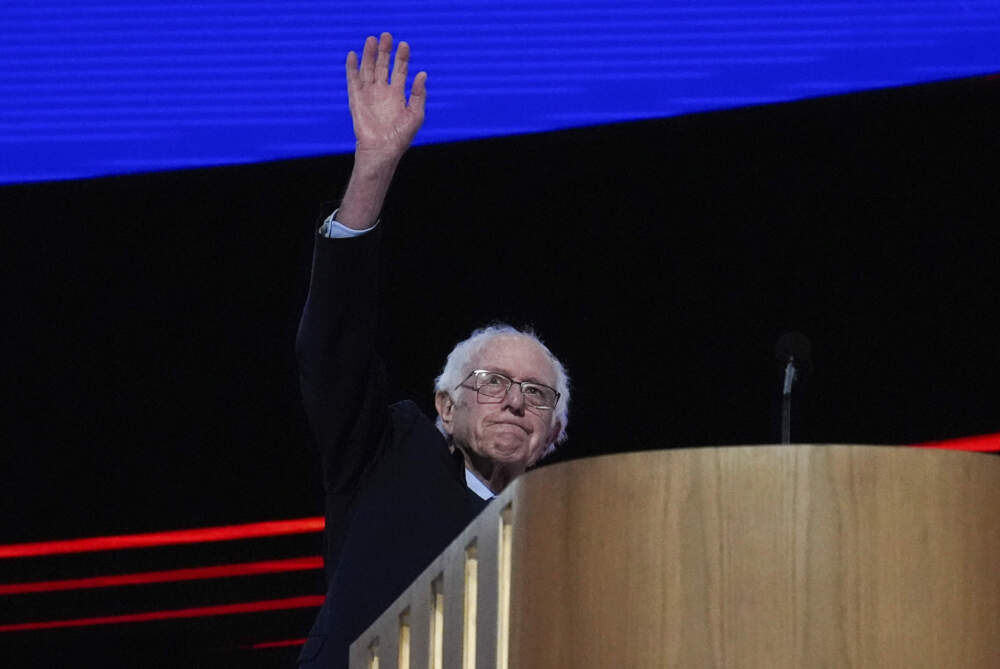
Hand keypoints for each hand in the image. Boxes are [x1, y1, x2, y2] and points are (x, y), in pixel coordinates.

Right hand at [346, 33, 426, 164]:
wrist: (382, 150)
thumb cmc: (401, 137)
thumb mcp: (416, 115)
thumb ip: (418, 94)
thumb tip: (423, 73)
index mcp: (398, 95)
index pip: (400, 71)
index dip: (402, 57)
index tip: (404, 45)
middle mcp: (383, 92)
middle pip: (383, 66)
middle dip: (385, 51)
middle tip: (387, 35)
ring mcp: (369, 95)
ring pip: (368, 69)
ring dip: (369, 54)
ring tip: (372, 39)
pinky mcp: (356, 99)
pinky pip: (353, 80)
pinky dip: (351, 68)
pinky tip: (352, 55)